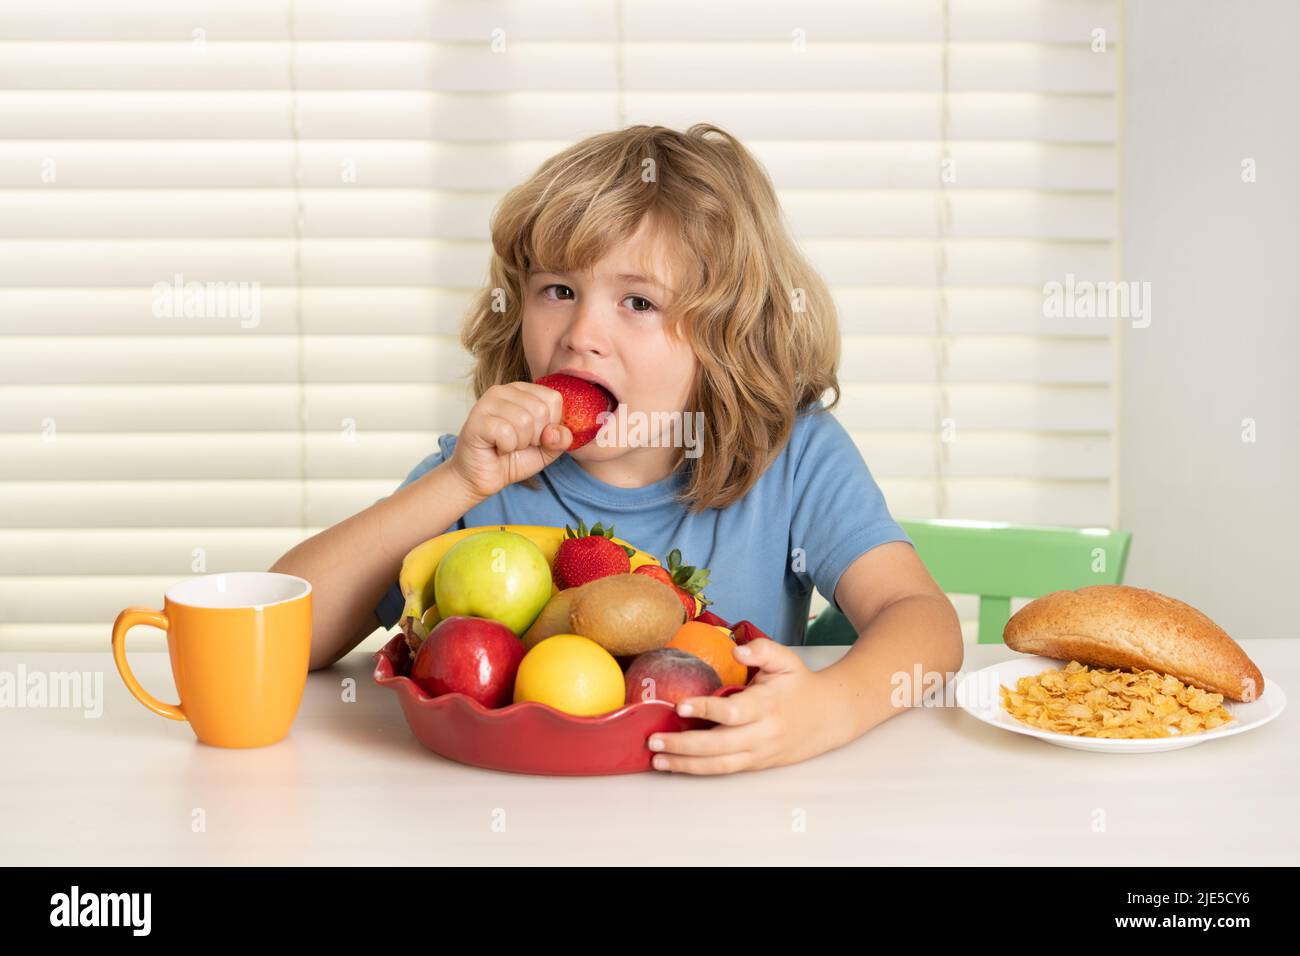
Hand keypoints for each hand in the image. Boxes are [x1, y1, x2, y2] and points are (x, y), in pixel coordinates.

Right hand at [447, 382, 571, 501]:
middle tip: (518, 443)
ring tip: (507, 445)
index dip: (551, 426)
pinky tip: (496, 448)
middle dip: (535, 437)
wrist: (481, 477)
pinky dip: (506, 447)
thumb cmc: (512, 459)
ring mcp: (488, 401)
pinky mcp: (477, 418)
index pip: (554, 399)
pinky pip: (506, 432)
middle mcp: (505, 390)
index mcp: (524, 391)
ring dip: (519, 443)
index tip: (535, 437)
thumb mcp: (546, 450)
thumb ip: (560, 440)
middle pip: (540, 410)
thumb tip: (557, 432)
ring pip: (524, 421)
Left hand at [645, 638, 835, 774]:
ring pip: (720, 765)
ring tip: (656, 760)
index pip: (733, 711)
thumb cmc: (799, 685)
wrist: (828, 717)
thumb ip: (761, 649)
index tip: (680, 705)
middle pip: (720, 744)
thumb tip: (736, 648)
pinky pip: (725, 770)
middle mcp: (762, 733)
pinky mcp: (756, 764)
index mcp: (767, 705)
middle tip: (654, 739)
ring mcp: (759, 753)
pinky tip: (675, 766)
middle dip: (684, 745)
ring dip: (686, 764)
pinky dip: (698, 770)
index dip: (706, 709)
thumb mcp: (786, 659)